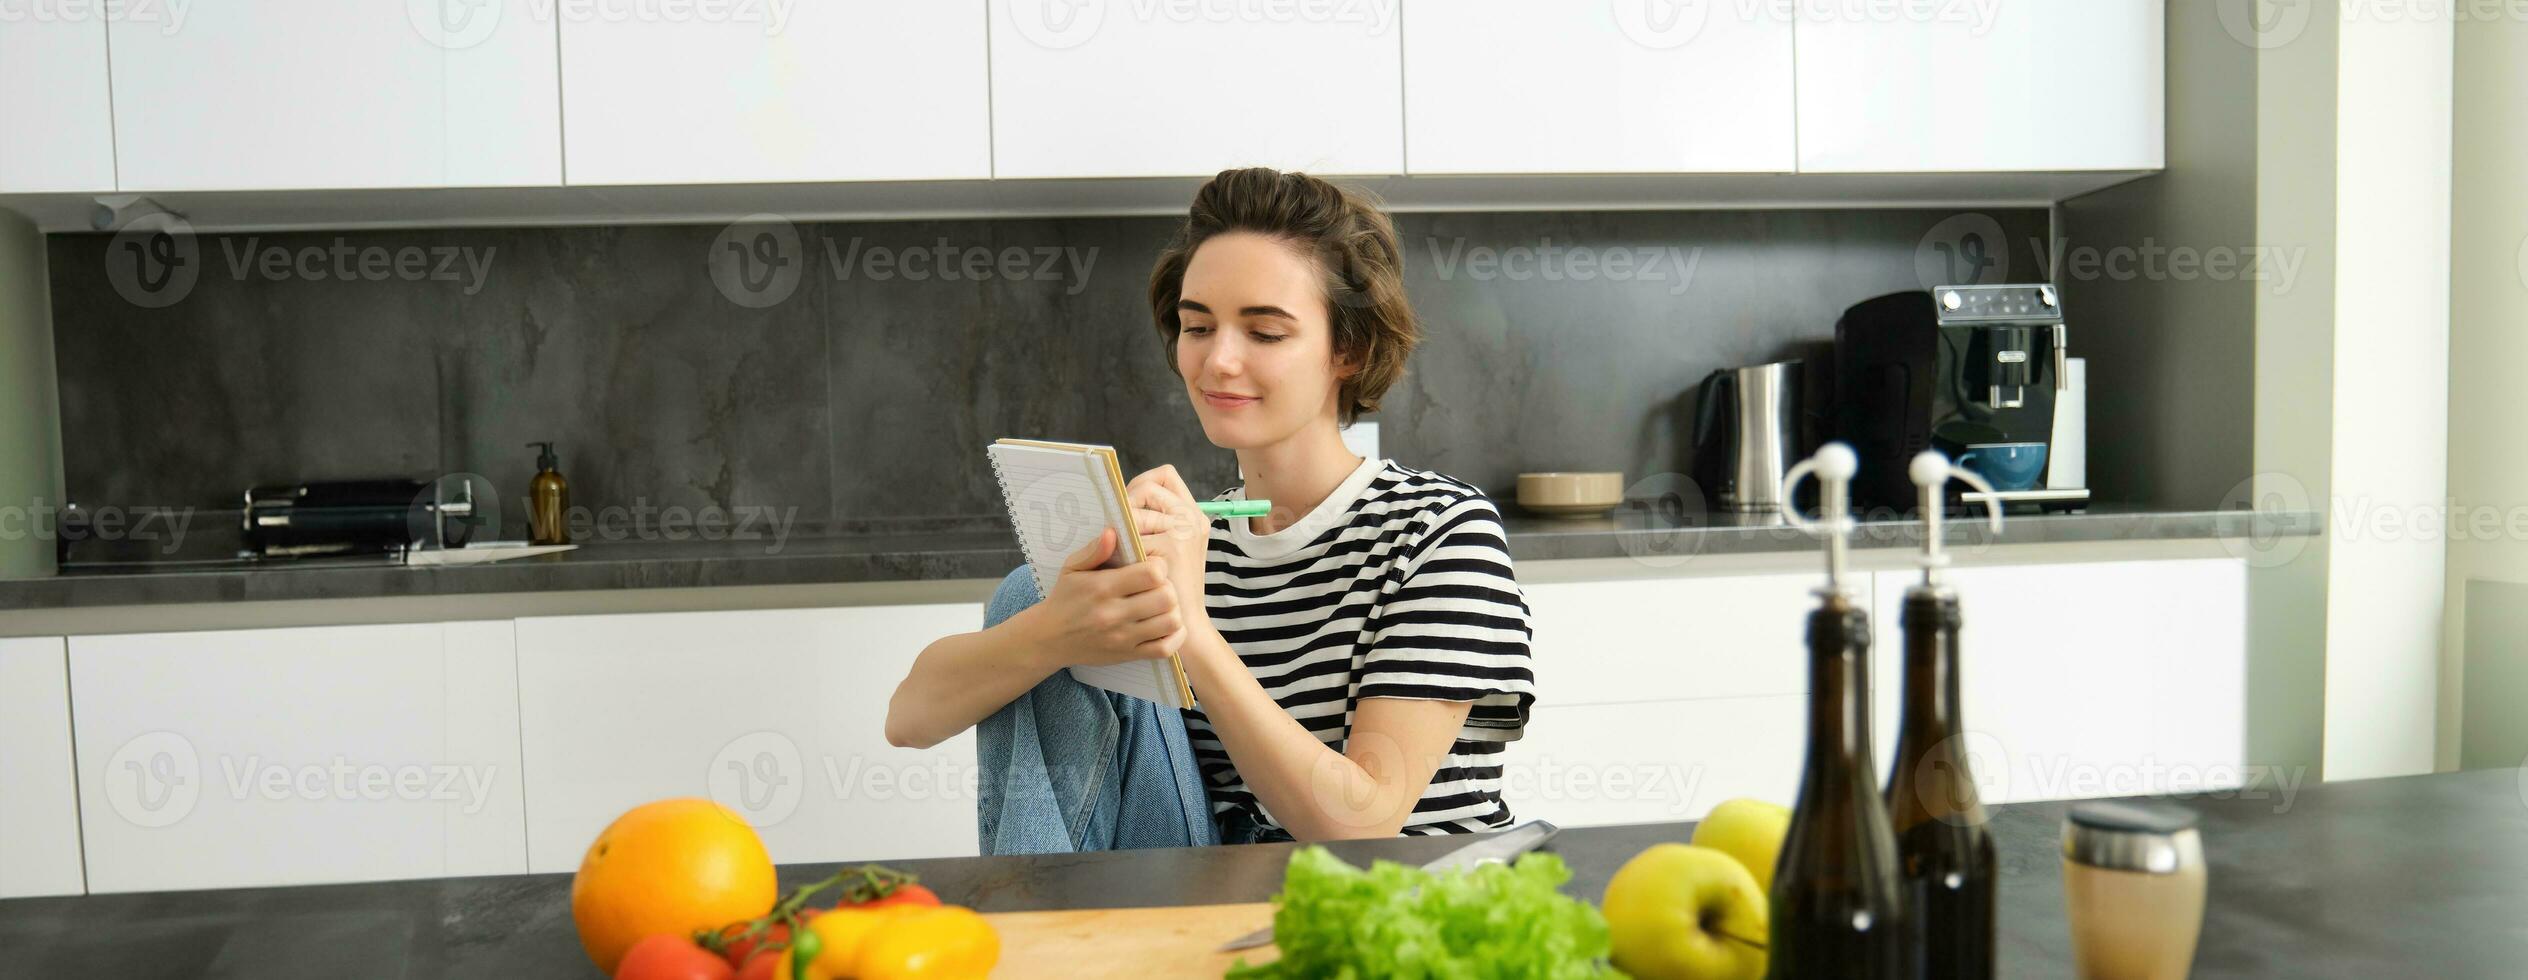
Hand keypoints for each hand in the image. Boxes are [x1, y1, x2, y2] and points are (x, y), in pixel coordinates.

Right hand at [1026, 529, 1184, 668]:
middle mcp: (1113, 614)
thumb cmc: (1064, 599)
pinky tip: (1165, 625)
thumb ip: (1094, 550)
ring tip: (1161, 605)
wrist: (1049, 638)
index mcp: (1102, 588)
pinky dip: (1174, 637)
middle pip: (1167, 597)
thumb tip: (1113, 532)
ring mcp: (1123, 638)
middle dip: (1168, 587)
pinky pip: (1166, 649)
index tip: (1151, 567)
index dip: (1158, 566)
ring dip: (1172, 611)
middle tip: (1158, 587)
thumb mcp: (1072, 569)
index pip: (1152, 573)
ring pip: (1170, 622)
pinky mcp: (1128, 655)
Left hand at [1126, 464, 1210, 613]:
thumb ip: (1158, 522)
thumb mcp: (1174, 550)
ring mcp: (1184, 531)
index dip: (1142, 485)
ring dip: (1122, 526)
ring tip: (1123, 549)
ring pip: (1136, 507)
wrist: (1186, 622)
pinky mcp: (1171, 547)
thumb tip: (1126, 499)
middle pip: (1147, 486)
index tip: (1131, 508)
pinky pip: (1131, 529)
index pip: (1166, 475)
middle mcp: (1192, 518)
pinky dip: (1122, 544)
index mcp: (1193, 515)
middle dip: (1127, 505)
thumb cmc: (1172, 586)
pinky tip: (1124, 562)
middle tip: (1122, 531)